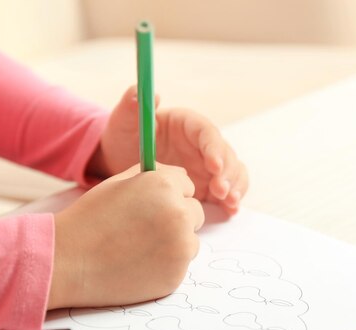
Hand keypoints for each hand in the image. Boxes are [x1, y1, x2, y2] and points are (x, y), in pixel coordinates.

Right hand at [49, 163, 204, 308]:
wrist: (67, 262)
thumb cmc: (90, 219)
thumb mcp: (118, 184)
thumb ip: (151, 174)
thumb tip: (177, 174)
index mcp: (164, 185)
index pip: (187, 184)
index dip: (168, 193)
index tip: (150, 204)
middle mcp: (179, 213)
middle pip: (195, 212)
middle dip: (177, 217)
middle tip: (143, 228)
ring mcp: (181, 246)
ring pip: (191, 239)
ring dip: (174, 242)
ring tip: (138, 246)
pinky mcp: (177, 274)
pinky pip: (181, 263)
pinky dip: (166, 264)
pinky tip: (138, 263)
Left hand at [89, 86, 247, 214]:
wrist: (120, 163)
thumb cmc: (123, 138)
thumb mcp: (123, 123)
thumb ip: (132, 107)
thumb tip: (152, 94)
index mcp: (188, 124)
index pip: (208, 133)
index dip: (214, 148)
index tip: (213, 166)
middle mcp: (203, 144)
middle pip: (225, 154)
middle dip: (227, 172)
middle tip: (221, 190)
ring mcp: (208, 165)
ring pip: (232, 172)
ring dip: (235, 186)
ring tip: (230, 203)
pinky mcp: (209, 184)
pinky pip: (227, 189)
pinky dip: (232, 199)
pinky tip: (231, 210)